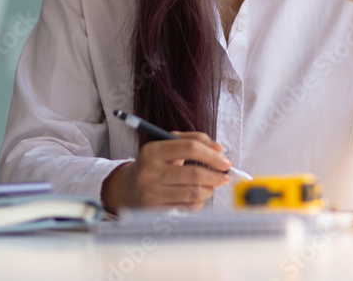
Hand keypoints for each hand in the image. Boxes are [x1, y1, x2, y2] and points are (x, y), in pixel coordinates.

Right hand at [101, 131, 231, 212]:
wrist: (127, 187)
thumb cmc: (154, 163)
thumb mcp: (167, 144)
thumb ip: (194, 140)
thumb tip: (219, 149)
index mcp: (153, 151)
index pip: (190, 148)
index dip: (212, 155)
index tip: (225, 161)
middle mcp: (149, 172)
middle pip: (194, 174)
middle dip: (216, 176)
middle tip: (225, 176)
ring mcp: (151, 193)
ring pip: (193, 194)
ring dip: (210, 189)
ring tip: (212, 185)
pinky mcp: (155, 211)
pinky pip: (187, 208)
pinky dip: (199, 202)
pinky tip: (197, 195)